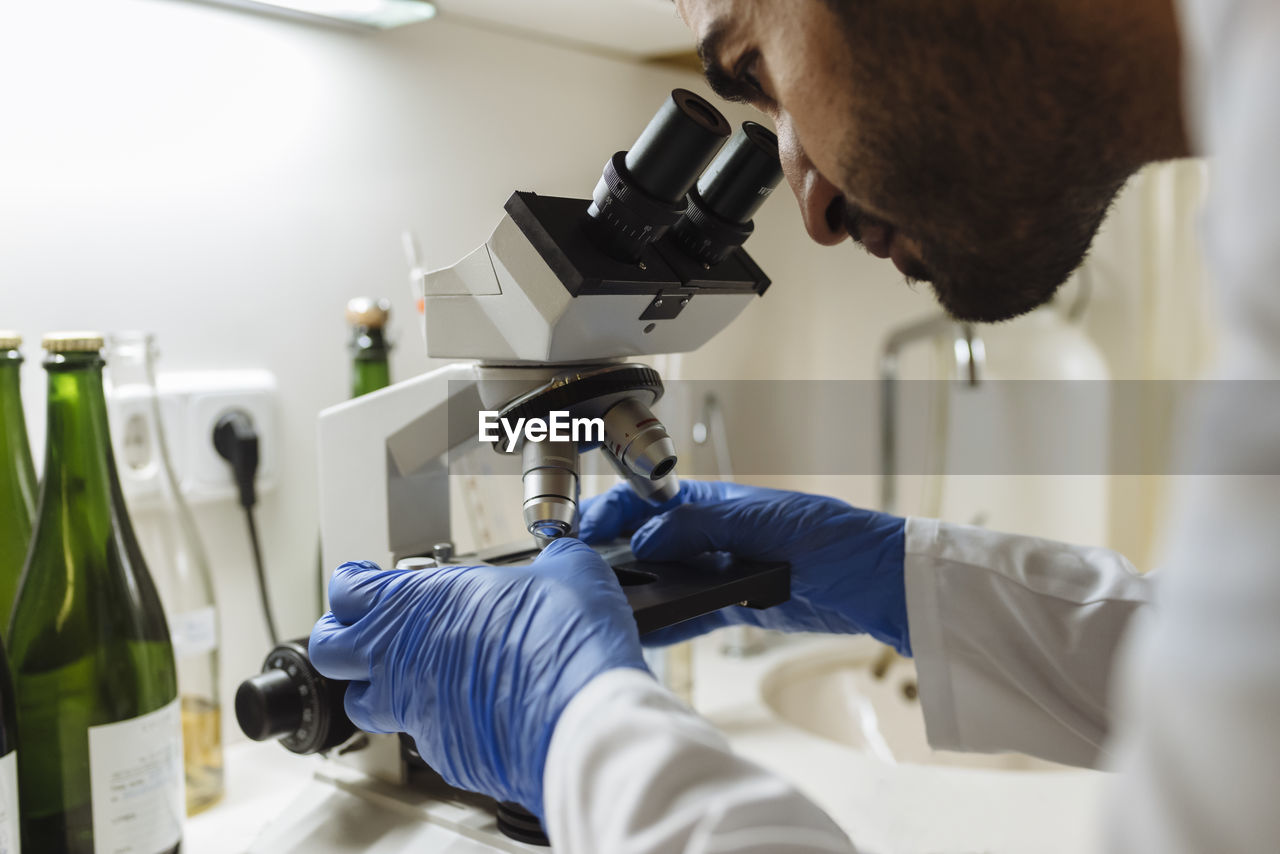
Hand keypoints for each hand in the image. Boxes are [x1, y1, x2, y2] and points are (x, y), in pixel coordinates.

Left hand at [309, 538, 646, 817]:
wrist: (581, 721)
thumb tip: (562, 557)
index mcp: (420, 604)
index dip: (353, 585)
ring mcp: (418, 713)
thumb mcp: (569, 572)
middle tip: (368, 630)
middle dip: (344, 638)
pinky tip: (473, 711)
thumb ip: (553, 559)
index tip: (363, 583)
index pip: (347, 590)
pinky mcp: (446, 756)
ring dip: (378, 688)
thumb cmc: (566, 645)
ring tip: (409, 676)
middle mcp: (403, 659)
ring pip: (364, 704)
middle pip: (330, 650)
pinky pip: (425, 737)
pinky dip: (440, 723)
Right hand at [580, 481, 909, 653]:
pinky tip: (642, 630)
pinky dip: (666, 621)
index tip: (585, 528)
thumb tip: (645, 539)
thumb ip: (699, 528)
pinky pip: (691, 611)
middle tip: (580, 568)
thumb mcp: (763, 523)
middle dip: (614, 550)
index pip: (651, 500)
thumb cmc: (836, 538)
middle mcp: (715, 533)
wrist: (879, 583)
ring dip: (637, 588)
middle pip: (650, 539)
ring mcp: (724, 569)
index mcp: (718, 501)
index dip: (614, 511)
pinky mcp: (737, 603)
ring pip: (666, 578)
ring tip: (602, 603)